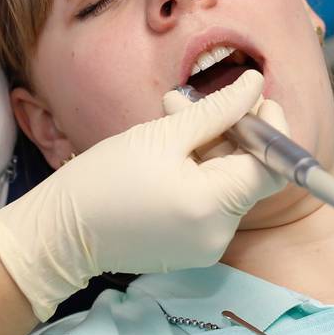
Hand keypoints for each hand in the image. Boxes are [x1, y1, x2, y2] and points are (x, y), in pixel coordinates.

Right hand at [0, 70, 283, 319]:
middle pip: (252, 175)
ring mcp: (207, 246)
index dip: (271, 129)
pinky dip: (202, 174)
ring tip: (172, 124)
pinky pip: (214, 204)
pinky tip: (169, 157)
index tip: (252, 100)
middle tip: (197, 104)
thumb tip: (257, 85)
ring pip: (232, 187)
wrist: (60, 233)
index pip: (273, 167)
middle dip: (234, 134)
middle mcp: (218, 234)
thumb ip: (217, 110)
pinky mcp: (194, 249)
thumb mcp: (162, 134)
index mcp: (212, 206)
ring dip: (214, 151)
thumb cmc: (103, 180)